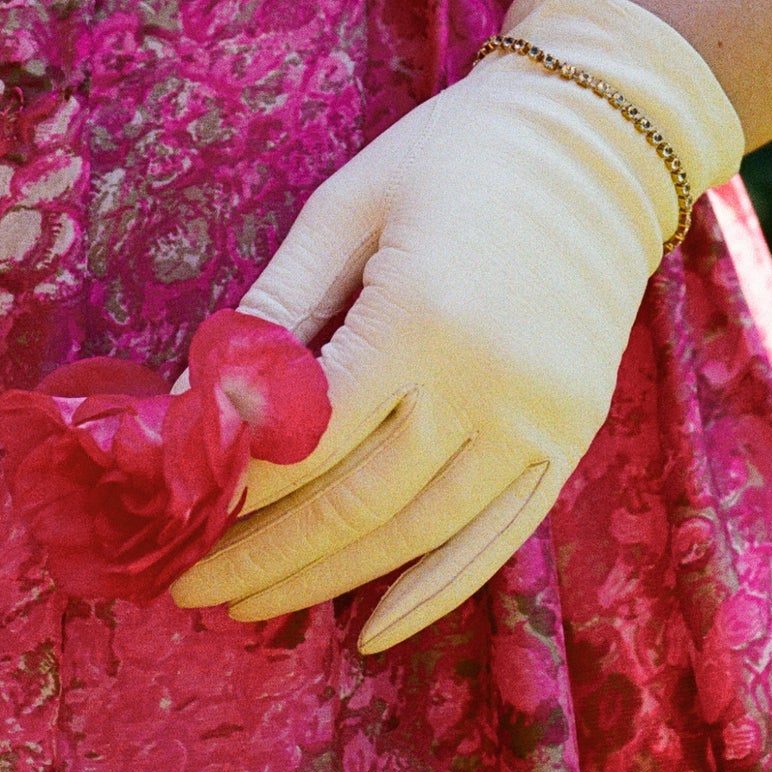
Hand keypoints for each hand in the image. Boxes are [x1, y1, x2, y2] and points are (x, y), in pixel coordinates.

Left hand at [167, 0, 744, 651]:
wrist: (599, 143)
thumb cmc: (454, 157)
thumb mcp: (346, 206)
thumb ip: (273, 310)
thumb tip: (193, 406)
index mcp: (419, 315)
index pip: (306, 441)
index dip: (233, 490)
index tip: (172, 517)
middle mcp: (487, 383)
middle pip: (357, 505)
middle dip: (264, 556)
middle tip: (192, 588)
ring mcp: (542, 418)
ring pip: (421, 534)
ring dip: (331, 581)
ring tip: (256, 607)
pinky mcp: (574, 433)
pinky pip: (502, 535)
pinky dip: (437, 591)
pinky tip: (374, 628)